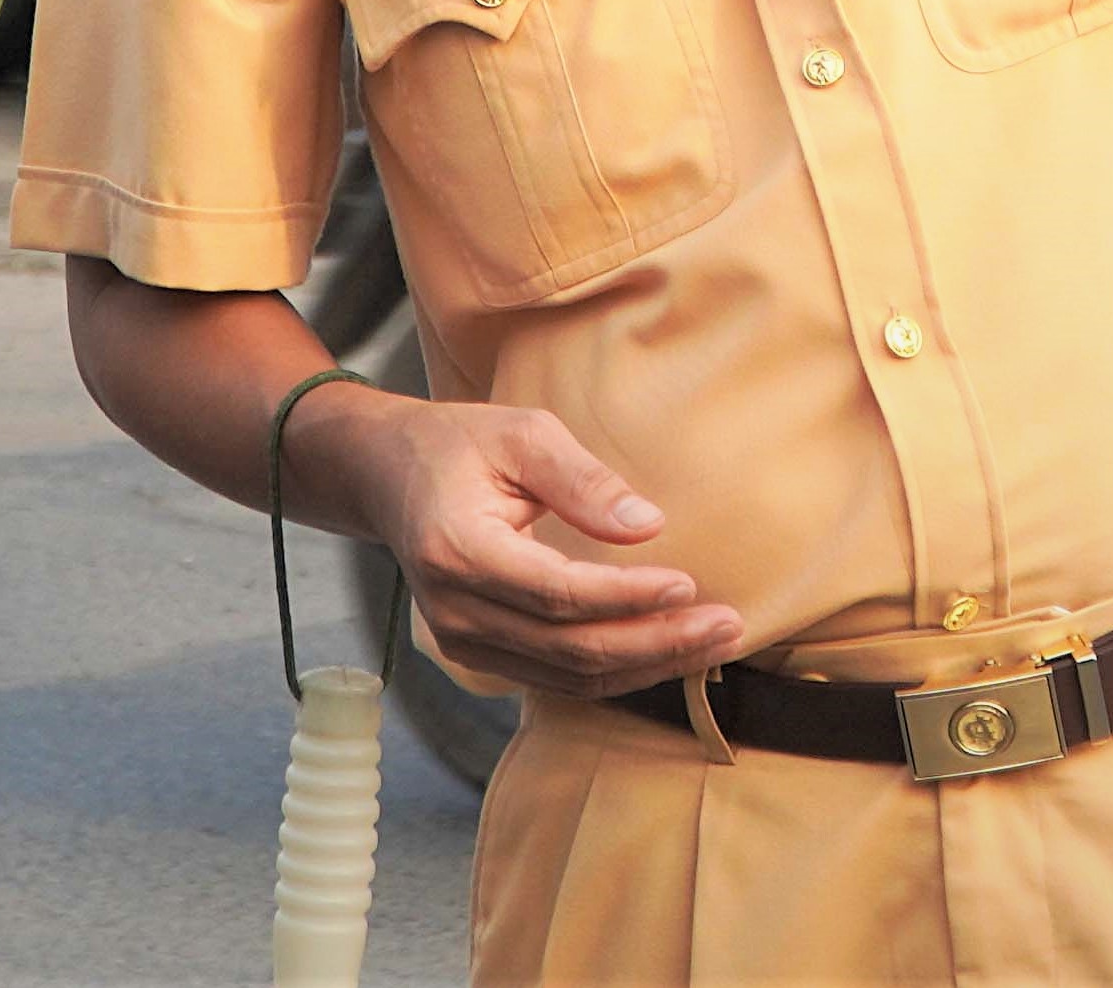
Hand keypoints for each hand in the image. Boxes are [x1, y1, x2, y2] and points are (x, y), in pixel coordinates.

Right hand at [294, 383, 743, 697]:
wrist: (384, 477)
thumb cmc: (458, 444)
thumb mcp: (521, 432)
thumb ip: (583, 480)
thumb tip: (649, 527)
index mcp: (458, 550)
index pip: (557, 594)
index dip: (627, 597)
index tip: (689, 585)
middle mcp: (454, 611)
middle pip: (571, 650)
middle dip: (657, 643)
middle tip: (728, 625)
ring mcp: (461, 642)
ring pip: (569, 677)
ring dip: (648, 665)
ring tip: (715, 642)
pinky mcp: (478, 654)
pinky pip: (556, 678)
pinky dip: (617, 670)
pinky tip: (667, 650)